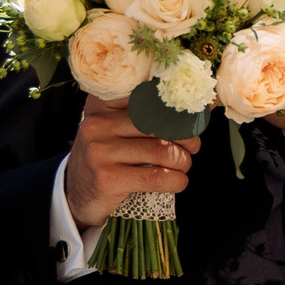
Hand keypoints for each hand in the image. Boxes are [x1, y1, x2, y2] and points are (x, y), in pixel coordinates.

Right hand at [64, 96, 198, 224]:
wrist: (76, 191)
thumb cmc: (108, 153)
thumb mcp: (116, 125)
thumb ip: (148, 111)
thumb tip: (208, 102)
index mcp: (102, 102)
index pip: (147, 94)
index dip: (177, 105)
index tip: (193, 115)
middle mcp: (97, 122)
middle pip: (158, 123)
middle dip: (185, 136)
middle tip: (194, 145)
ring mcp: (99, 151)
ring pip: (160, 151)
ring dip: (183, 161)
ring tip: (184, 165)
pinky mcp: (106, 179)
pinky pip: (155, 177)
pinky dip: (175, 180)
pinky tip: (178, 181)